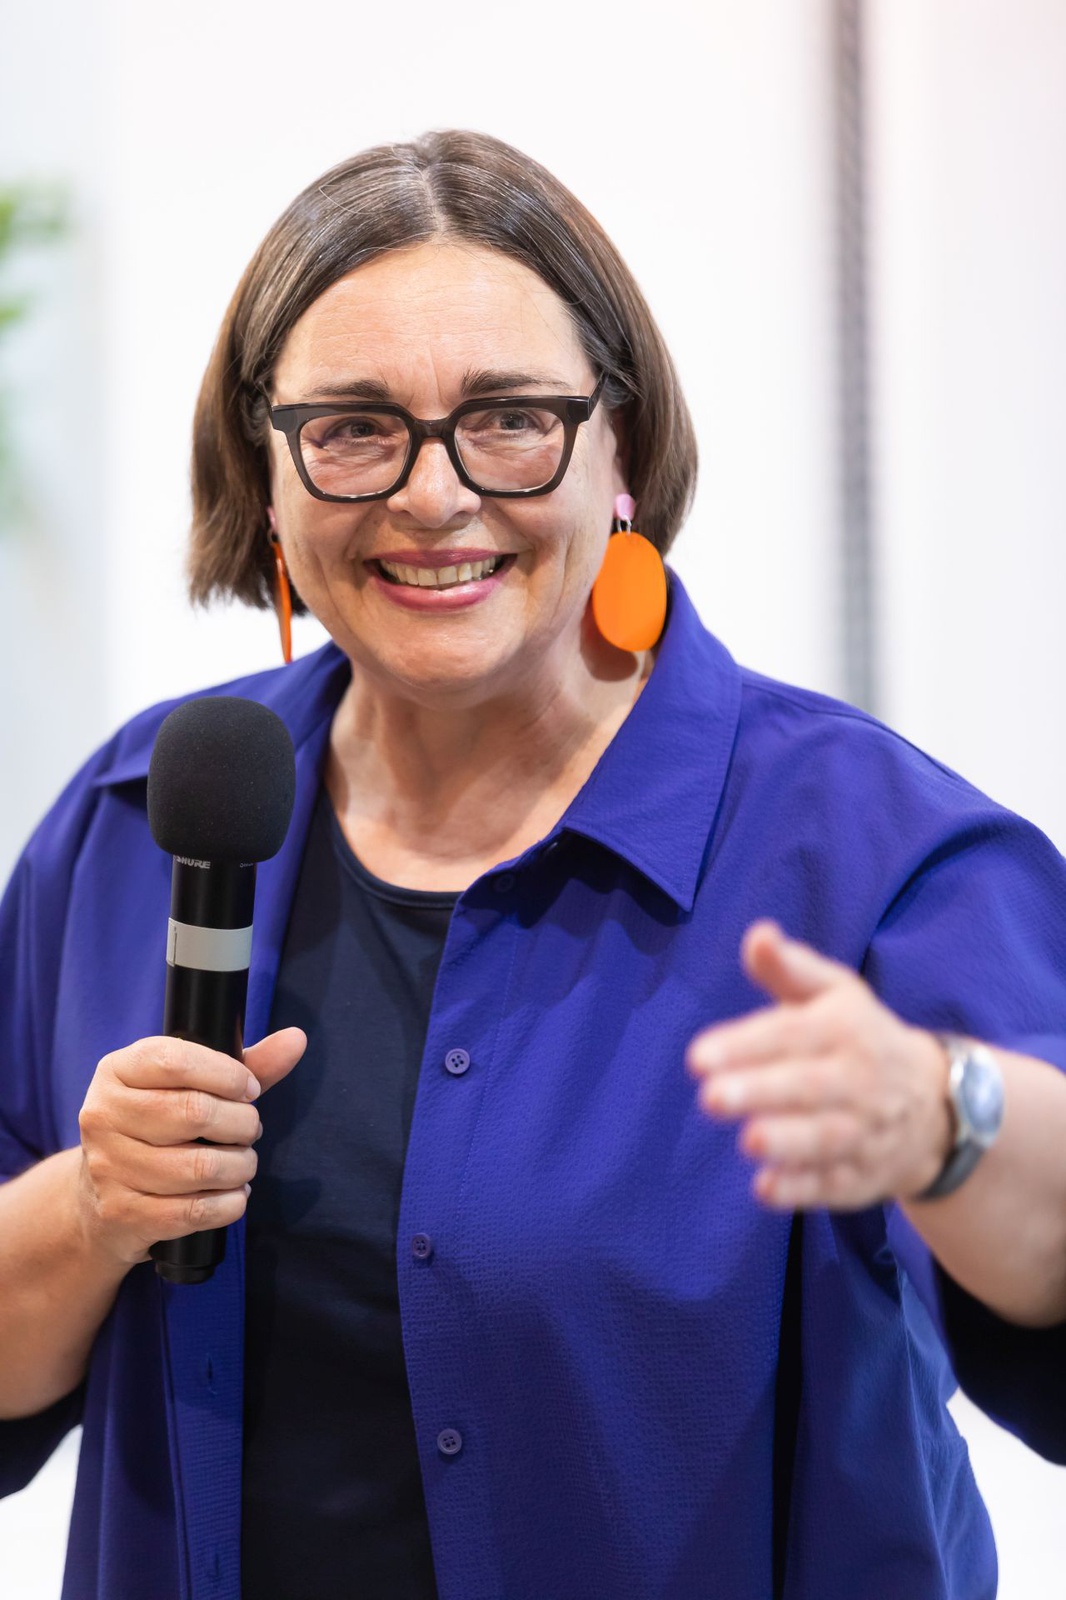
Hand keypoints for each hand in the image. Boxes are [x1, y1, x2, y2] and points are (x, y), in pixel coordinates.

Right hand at [76, 1028, 305, 1266]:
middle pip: (194, 1112)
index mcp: (117, 1071)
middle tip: (249, 1131)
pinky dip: (229, 1204)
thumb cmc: (160, 1131)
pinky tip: (233, 1195)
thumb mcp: (190, 1088)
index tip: (249, 1090)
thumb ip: (244, 1065)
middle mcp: (103, 1115)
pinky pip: (194, 1210)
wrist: (102, 1202)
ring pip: (199, 1167)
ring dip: (240, 1167)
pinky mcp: (122, 1214)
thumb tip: (296, 1039)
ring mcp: (108, 1167)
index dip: (227, 1075)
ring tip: (243, 1164)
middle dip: (242, 1124)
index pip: (176, 1060)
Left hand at [686, 922, 952, 1208]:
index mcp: (846, 1028)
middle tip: (710, 1097)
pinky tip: (766, 1189)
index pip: (792, 1034)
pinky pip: (836, 1185)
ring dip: (788, 1142)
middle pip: (809, 1086)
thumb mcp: (836, 994)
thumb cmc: (860, 1038)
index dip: (745, 1044)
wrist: (936, 1104)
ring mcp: (867, 1131)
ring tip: (749, 1139)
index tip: (697, 1057)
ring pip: (827, 1138)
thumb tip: (758, 935)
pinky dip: (804, 1190)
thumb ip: (790, 969)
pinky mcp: (865, 1175)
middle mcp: (861, 1079)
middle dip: (761, 1092)